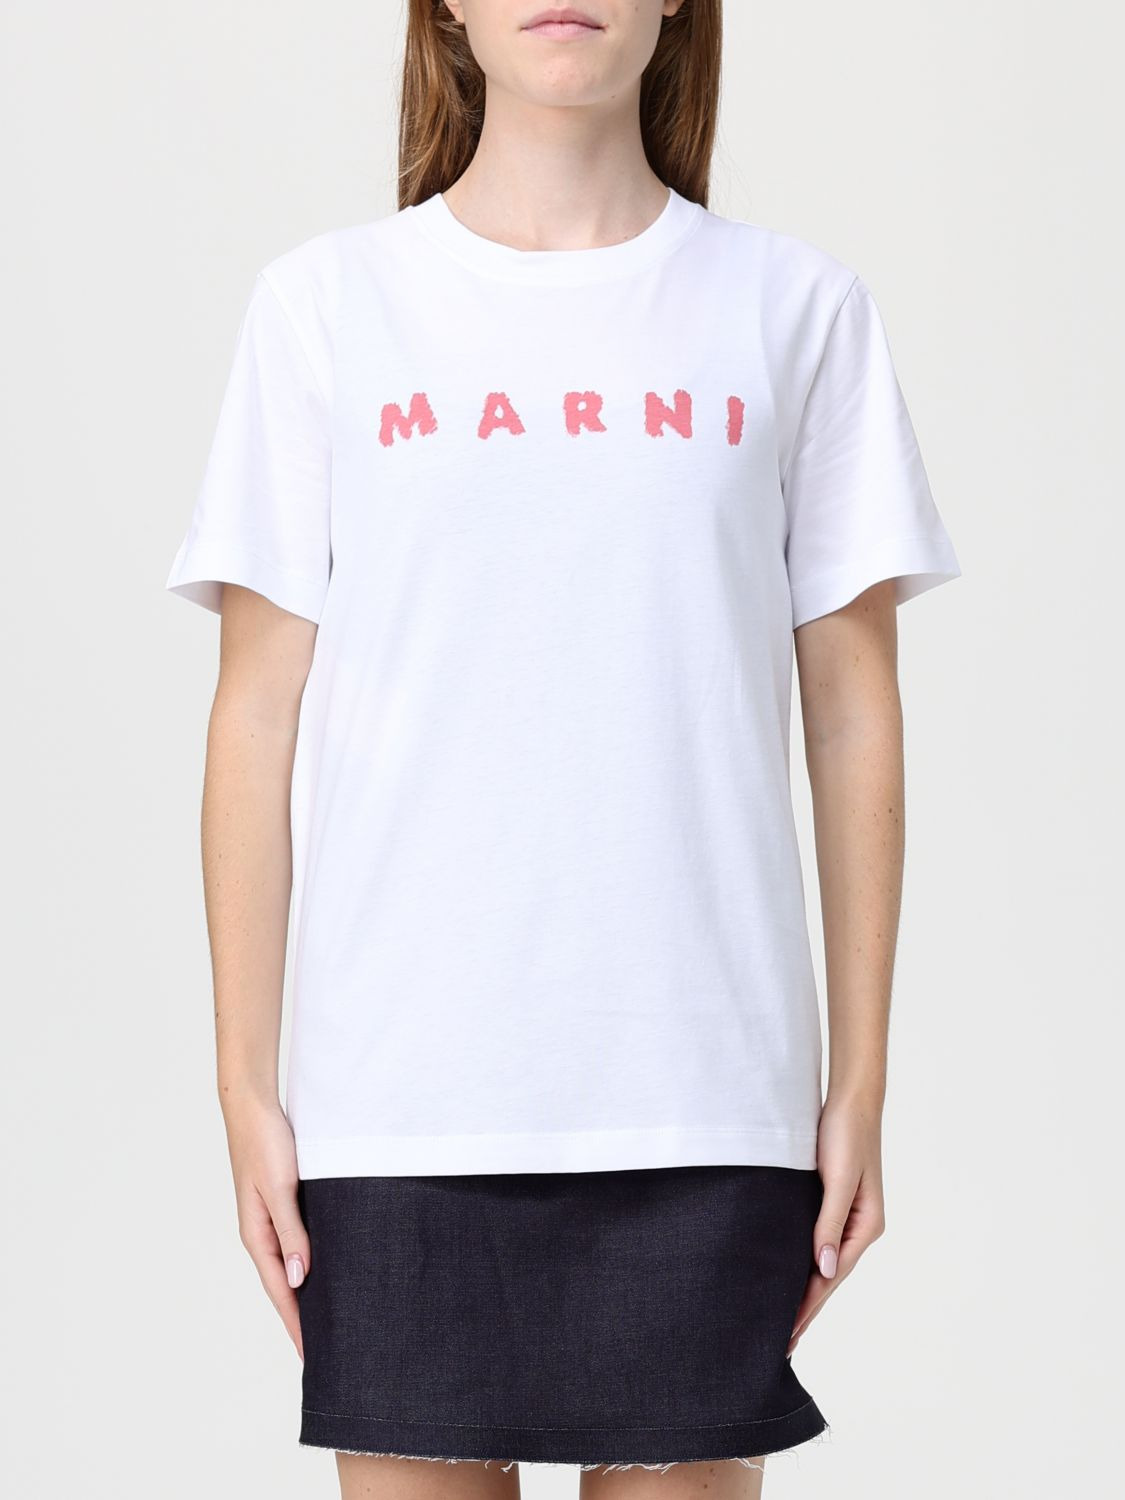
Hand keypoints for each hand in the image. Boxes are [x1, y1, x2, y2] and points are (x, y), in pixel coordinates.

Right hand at [222, 1093, 310, 1360]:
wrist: (253, 1106)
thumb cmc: (265, 1144)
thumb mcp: (281, 1189)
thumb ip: (291, 1232)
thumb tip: (300, 1278)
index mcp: (257, 1236)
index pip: (282, 1291)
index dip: (297, 1324)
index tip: (312, 1356)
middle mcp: (262, 1232)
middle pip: (286, 1285)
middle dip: (302, 1317)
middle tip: (326, 1349)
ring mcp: (271, 1218)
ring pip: (293, 1264)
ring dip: (307, 1291)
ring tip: (329, 1318)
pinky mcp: (282, 1201)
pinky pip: (298, 1241)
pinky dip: (309, 1261)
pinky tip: (325, 1268)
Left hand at [787, 1093, 885, 1354]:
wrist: (851, 1099)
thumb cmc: (845, 1134)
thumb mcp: (838, 1179)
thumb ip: (829, 1223)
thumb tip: (824, 1269)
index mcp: (866, 1226)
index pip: (831, 1277)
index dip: (809, 1307)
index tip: (788, 1336)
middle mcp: (859, 1226)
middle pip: (828, 1276)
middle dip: (806, 1308)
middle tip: (780, 1343)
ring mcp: (847, 1215)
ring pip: (822, 1261)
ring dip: (804, 1288)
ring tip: (782, 1317)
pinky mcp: (832, 1201)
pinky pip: (816, 1241)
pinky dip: (803, 1262)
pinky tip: (789, 1272)